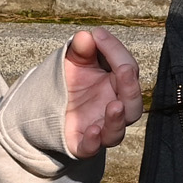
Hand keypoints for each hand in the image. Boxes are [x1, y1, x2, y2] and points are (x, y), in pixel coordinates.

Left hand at [61, 28, 143, 158]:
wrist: (49, 107)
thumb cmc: (72, 81)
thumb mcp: (74, 60)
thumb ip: (81, 49)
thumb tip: (85, 36)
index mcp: (118, 85)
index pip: (127, 69)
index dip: (115, 51)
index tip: (99, 34)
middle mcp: (115, 108)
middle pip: (133, 103)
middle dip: (130, 87)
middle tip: (124, 69)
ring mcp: (100, 128)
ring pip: (117, 131)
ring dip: (117, 120)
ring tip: (114, 106)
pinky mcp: (83, 144)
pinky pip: (91, 148)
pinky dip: (93, 141)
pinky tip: (92, 130)